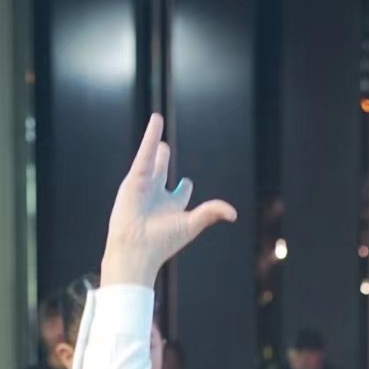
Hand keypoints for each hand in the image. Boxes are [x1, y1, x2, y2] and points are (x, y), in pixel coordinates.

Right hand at [100, 113, 236, 288]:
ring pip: (152, 159)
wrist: (137, 247)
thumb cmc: (163, 241)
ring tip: (157, 122)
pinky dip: (150, 136)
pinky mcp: (134, 179)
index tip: (186, 183)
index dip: (184, 187)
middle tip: (163, 148)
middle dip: (162, 159)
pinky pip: (145, 153)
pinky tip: (157, 121)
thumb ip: (212, 213)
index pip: (180, 192)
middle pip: (162, 171)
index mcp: (172, 208)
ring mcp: (145, 186)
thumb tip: (234, 214)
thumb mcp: (191, 224)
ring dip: (154, 142)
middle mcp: (157, 196)